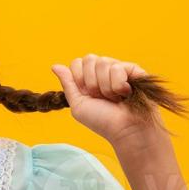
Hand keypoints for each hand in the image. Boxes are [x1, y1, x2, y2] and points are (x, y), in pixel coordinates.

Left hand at [51, 54, 166, 145]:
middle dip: (91, 82)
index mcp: (89, 78)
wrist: (125, 130)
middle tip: (101, 97)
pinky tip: (125, 94)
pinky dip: (118, 85)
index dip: (79, 78)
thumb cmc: (103, 121)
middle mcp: (103, 71)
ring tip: (115, 98)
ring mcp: (118, 69)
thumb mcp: (78, 105)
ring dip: (105, 87)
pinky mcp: (133, 70)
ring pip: (103, 62)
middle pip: (89, 59)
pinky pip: (118, 68)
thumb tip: (54, 66)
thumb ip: (68, 84)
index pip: (77, 62)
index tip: (87, 94)